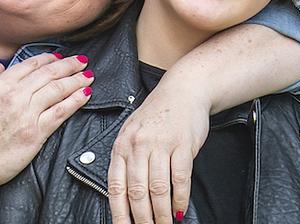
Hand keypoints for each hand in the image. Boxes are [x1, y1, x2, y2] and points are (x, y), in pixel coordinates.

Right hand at [0, 53, 93, 190]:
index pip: (30, 65)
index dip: (48, 59)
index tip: (59, 57)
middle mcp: (15, 96)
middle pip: (49, 74)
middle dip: (68, 65)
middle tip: (82, 61)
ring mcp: (27, 114)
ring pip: (58, 90)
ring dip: (76, 80)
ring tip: (88, 75)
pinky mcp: (35, 134)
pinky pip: (60, 113)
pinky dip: (75, 101)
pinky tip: (85, 95)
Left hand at [107, 80, 210, 223]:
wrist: (183, 90)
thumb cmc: (157, 114)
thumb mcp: (133, 132)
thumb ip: (126, 159)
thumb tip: (124, 196)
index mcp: (122, 145)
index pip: (116, 186)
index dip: (119, 213)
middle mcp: (138, 145)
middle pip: (137, 192)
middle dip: (142, 219)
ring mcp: (160, 144)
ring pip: (158, 189)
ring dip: (162, 214)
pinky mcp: (182, 144)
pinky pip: (180, 179)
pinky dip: (180, 199)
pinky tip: (181, 210)